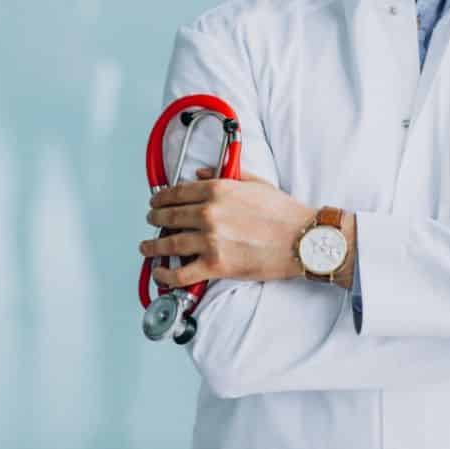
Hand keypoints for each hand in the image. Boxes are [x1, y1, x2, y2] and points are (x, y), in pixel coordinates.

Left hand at [139, 167, 328, 287]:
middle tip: (151, 221)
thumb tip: (201, 173)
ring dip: (153, 246)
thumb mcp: (254, 183)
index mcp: (217, 190)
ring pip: (169, 244)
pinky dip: (166, 275)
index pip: (177, 193)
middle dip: (155, 219)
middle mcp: (209, 214)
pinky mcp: (215, 265)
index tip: (155, 201)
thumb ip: (225, 175)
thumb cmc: (283, 213)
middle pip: (169, 216)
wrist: (302, 240)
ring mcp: (210, 240)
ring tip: (147, 247)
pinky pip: (181, 273)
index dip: (161, 198)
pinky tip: (159, 273)